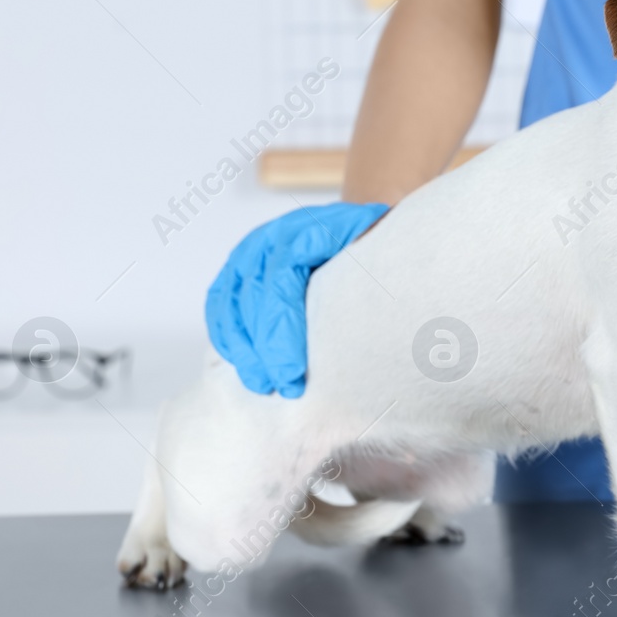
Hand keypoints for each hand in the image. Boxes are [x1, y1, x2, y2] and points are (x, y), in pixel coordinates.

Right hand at [205, 202, 388, 397]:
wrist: (350, 227)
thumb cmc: (370, 246)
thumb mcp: (381, 247)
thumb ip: (380, 267)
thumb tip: (396, 308)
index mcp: (307, 228)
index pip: (283, 278)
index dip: (283, 329)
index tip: (294, 372)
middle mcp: (270, 238)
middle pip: (254, 296)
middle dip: (265, 349)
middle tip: (283, 389)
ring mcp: (248, 254)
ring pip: (231, 304)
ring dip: (243, 350)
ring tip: (263, 386)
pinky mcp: (234, 273)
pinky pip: (219, 307)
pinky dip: (228, 339)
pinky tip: (244, 367)